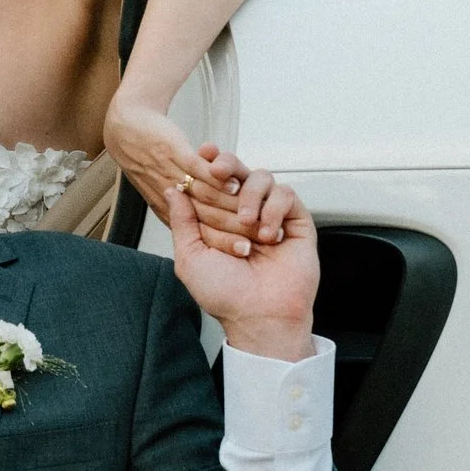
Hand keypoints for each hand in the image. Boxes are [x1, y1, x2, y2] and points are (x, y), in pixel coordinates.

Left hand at [105, 102, 261, 249]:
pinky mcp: (173, 152)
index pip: (196, 231)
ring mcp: (170, 174)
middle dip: (233, 227)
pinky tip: (234, 183)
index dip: (223, 242)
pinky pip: (198, 168)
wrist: (123, 132)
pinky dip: (218, 179)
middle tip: (256, 231)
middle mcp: (168, 197)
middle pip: (206, 216)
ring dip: (231, 205)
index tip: (243, 250)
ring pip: (205, 194)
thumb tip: (207, 234)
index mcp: (167, 212)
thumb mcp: (160, 199)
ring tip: (248, 211)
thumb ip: (182, 219)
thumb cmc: (146, 163)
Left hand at [164, 170, 319, 360]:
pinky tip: (267, 233)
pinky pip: (286, 195)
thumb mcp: (190, 258)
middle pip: (239, 171)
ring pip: (263, 178)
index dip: (209, 163)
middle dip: (227, 165)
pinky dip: (273, 209)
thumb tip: (173, 191)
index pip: (215, 182)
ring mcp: (271, 217)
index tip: (201, 154)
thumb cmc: (225, 295)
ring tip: (246, 223)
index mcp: (220, 221)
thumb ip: (182, 222)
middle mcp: (246, 214)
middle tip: (217, 171)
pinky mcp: (296, 222)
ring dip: (250, 195)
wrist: (259, 316)